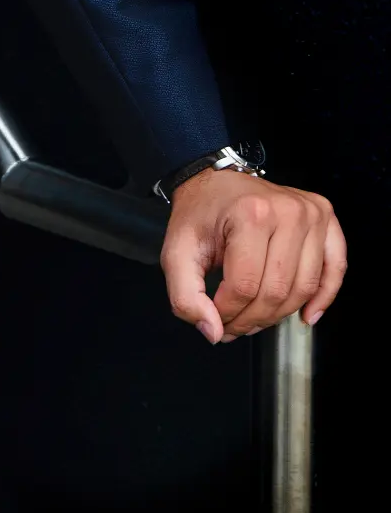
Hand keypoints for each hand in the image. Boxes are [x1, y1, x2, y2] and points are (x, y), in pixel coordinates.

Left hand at [161, 167, 346, 344]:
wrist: (214, 181)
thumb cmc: (199, 214)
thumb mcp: (176, 251)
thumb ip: (184, 296)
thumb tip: (212, 331)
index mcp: (250, 214)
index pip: (245, 286)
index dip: (228, 312)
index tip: (214, 316)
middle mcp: (288, 211)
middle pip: (277, 291)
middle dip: (252, 318)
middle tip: (233, 324)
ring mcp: (311, 213)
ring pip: (304, 288)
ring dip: (280, 314)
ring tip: (257, 317)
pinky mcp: (324, 219)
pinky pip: (335, 268)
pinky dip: (324, 297)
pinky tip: (307, 314)